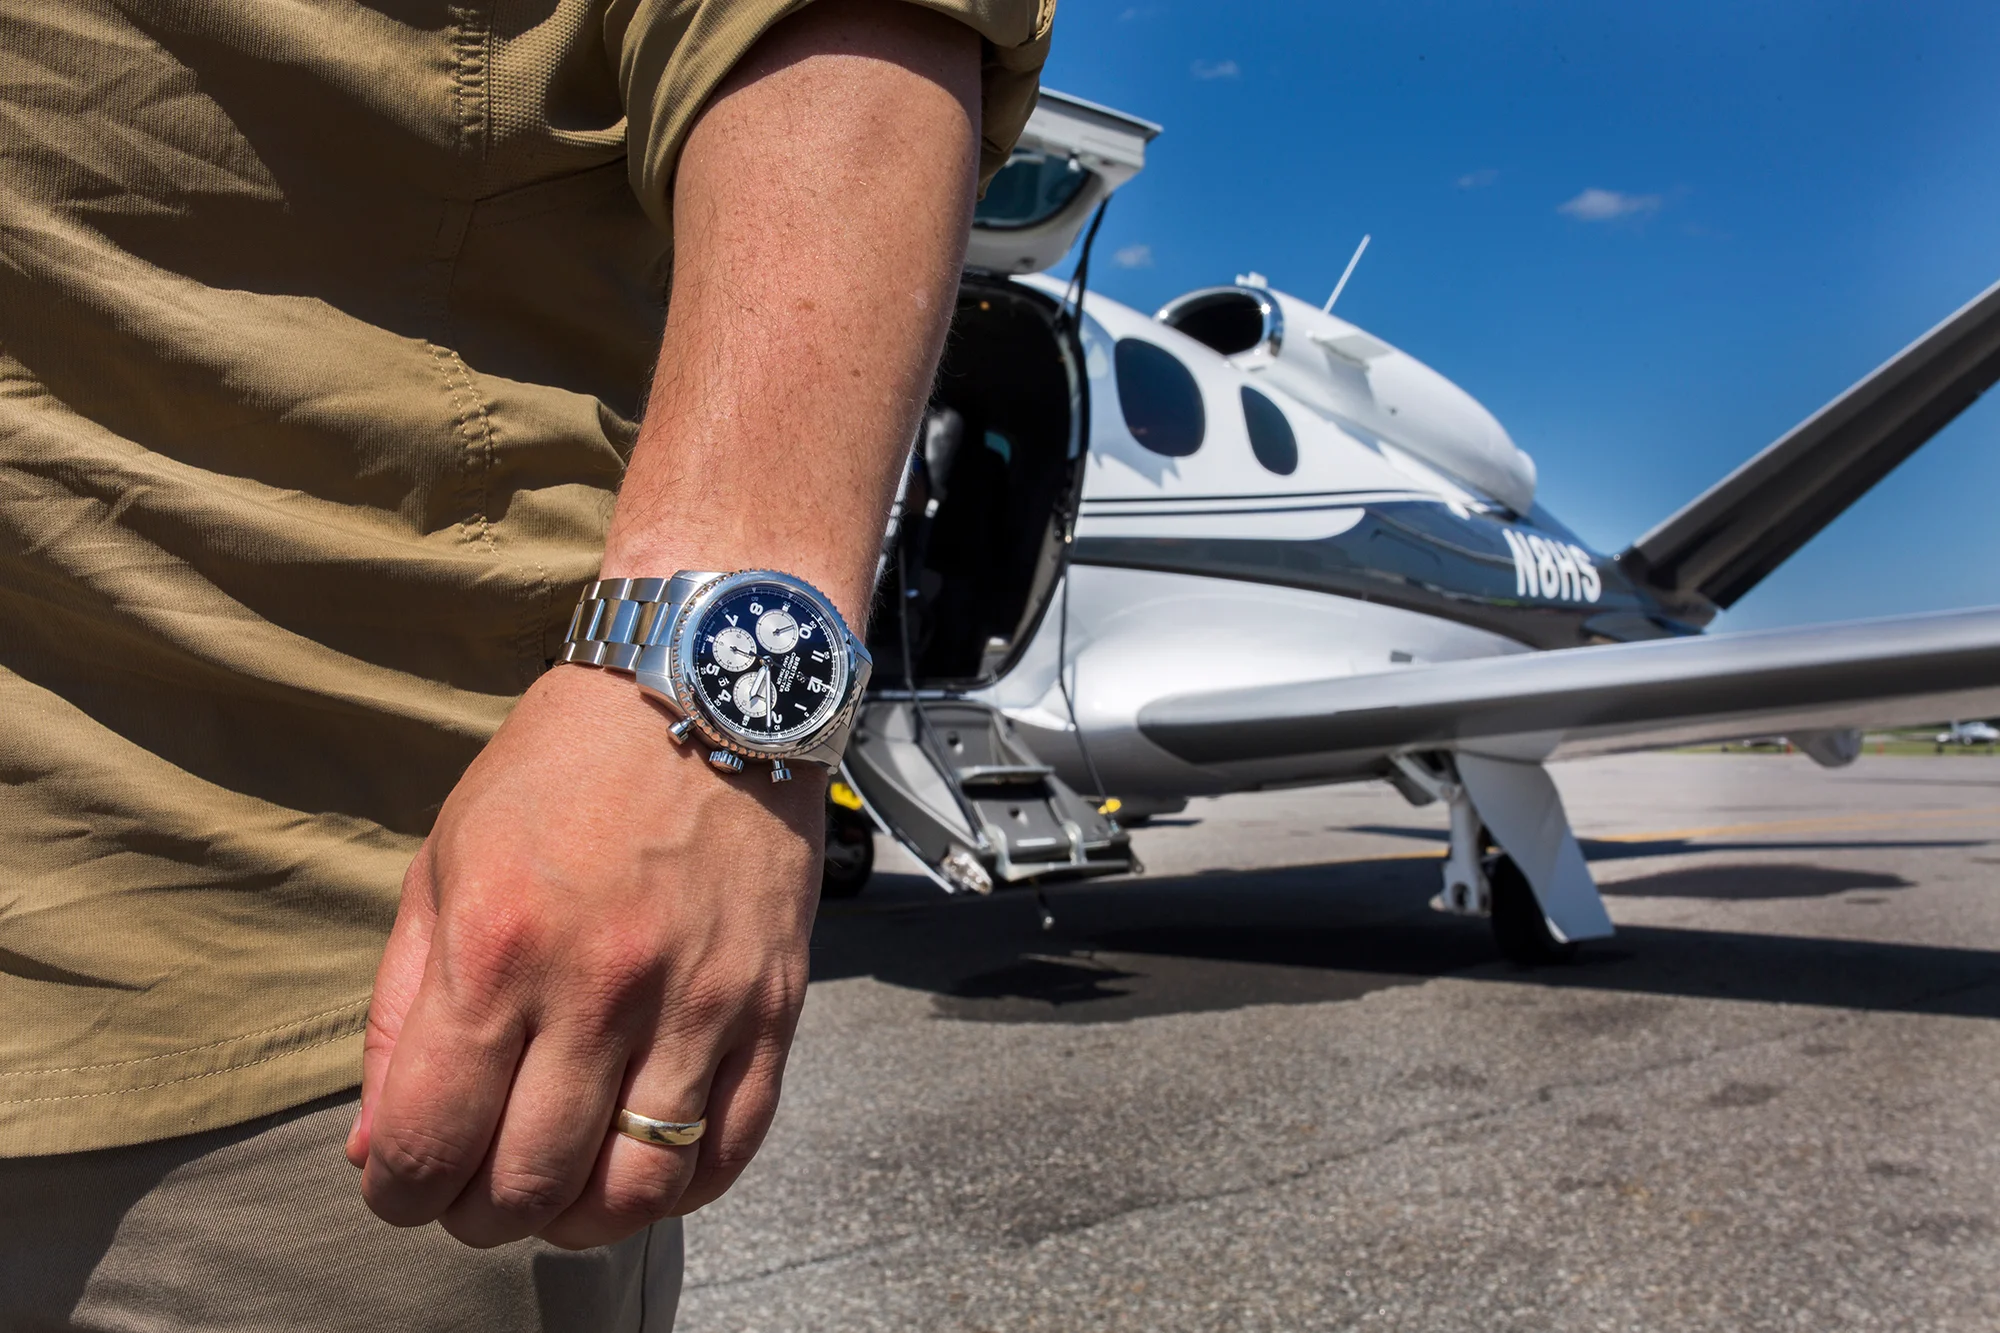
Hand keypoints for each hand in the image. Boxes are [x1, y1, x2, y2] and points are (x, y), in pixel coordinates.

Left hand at [344, 664, 821, 1247]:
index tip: (402, 1186)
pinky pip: (732, 1147)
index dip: (398, 1194)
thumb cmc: (561, 770)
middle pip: (528, 1186)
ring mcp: (697, 1001)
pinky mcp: (773, 1005)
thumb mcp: (443, 866)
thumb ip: (400, 1016)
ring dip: (580, 1220)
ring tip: (560, 1192)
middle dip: (478, 1215)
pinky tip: (644, 1164)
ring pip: (636, 1190)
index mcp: (496, 949)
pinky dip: (679, 1187)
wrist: (706, 687)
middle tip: (474, 1191)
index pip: (429, 1144)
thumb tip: (381, 1147)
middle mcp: (600, 988)